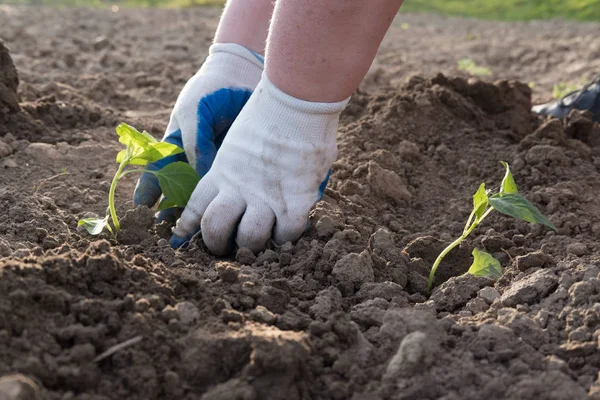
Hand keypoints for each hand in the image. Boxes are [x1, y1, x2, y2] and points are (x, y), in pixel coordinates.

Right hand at [133, 43, 263, 220]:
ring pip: (202, 193)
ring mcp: (216, 162)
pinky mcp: (236, 165)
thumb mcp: (195, 113)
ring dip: (196, 213)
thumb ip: (195, 144)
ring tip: (191, 234)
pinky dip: (221, 203)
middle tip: (166, 233)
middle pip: (178, 188)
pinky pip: (226, 187)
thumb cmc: (211, 91)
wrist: (242, 76)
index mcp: (176, 143)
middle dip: (171, 210)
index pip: (158, 171)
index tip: (140, 210)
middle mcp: (194, 157)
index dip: (148, 190)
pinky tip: (221, 218)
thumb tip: (200, 176)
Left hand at [170, 73, 348, 254]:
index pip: (196, 207)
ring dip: (254, 246)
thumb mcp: (236, 138)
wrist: (296, 99)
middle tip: (227, 247)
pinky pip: (288, 234)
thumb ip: (228, 164)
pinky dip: (288, 237)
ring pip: (250, 239)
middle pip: (215, 230)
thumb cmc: (267, 111)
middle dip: (217, 245)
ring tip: (262, 241)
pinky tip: (288, 230)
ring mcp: (267, 197)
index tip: (181, 238)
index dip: (188, 228)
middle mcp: (239, 189)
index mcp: (221, 172)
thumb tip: (216, 179)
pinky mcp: (296, 202)